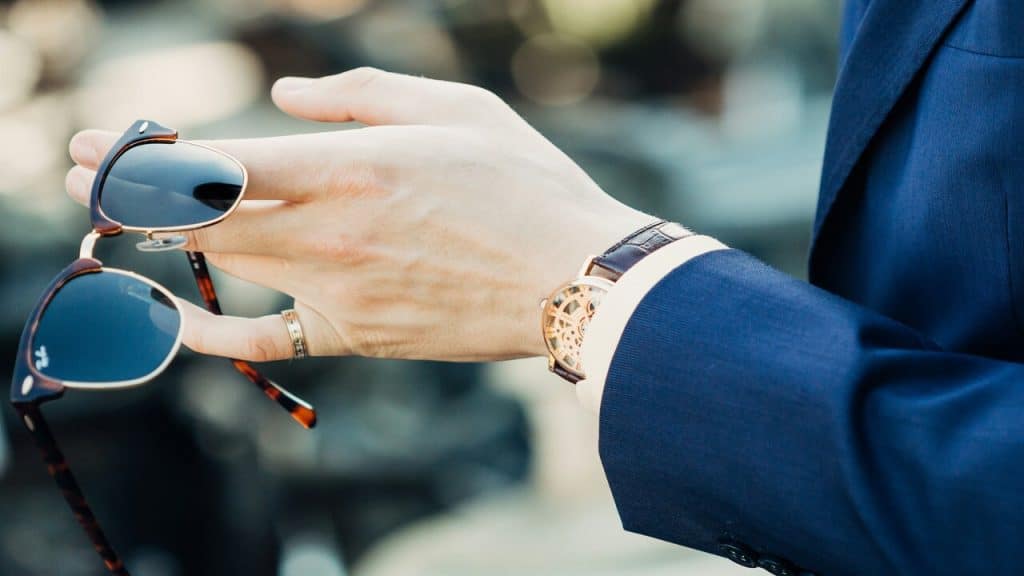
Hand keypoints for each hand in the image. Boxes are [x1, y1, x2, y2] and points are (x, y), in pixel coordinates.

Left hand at [66, 68, 654, 361]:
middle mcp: (330, 233)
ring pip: (222, 268)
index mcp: (351, 166)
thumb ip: (362, 93)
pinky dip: (210, 333)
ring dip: (158, 244)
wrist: (574, 280)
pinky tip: (172, 320)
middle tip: (77, 176)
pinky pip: (264, 340)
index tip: (92, 147)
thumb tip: (283, 98)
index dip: (138, 157)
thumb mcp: (456, 107)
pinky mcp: (356, 337)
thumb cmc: (525, 184)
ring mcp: (339, 292)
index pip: (211, 164)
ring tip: (118, 222)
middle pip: (194, 218)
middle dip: (123, 195)